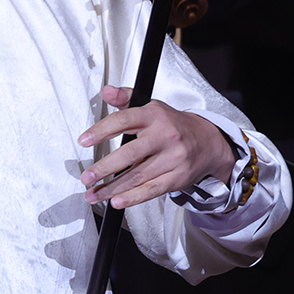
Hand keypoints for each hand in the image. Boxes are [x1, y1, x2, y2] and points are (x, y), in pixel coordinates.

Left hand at [77, 85, 235, 209]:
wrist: (208, 142)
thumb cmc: (174, 125)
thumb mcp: (151, 106)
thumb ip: (125, 98)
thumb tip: (107, 92)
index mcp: (154, 116)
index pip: (124, 121)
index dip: (101, 131)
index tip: (84, 141)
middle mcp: (164, 136)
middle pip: (129, 154)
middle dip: (104, 168)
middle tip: (86, 176)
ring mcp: (173, 158)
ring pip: (138, 176)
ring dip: (112, 188)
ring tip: (94, 194)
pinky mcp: (178, 177)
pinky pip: (152, 190)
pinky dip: (132, 197)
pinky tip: (117, 201)